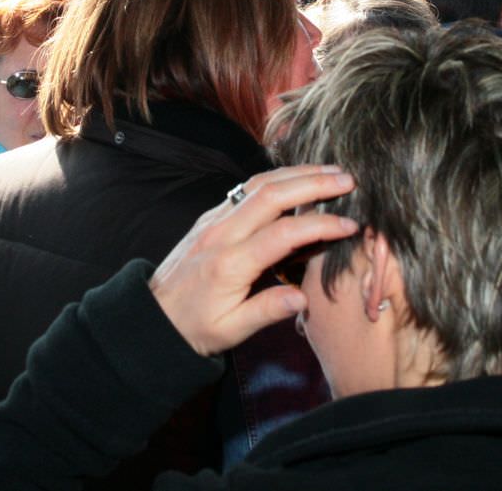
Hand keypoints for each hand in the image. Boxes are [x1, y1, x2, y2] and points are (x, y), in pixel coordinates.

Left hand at [149, 166, 357, 356]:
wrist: (152, 316)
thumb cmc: (193, 327)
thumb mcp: (229, 331)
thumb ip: (266, 311)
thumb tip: (303, 298)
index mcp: (230, 263)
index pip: (283, 234)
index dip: (319, 225)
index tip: (349, 225)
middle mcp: (221, 233)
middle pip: (271, 194)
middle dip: (313, 182)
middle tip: (348, 179)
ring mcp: (214, 220)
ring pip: (257, 184)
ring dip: (295, 173)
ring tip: (329, 171)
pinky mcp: (210, 217)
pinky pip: (245, 189)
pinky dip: (276, 179)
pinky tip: (296, 179)